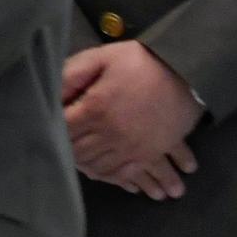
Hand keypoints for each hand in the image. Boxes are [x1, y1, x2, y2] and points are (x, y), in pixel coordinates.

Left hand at [61, 40, 199, 200]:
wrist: (187, 73)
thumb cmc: (140, 63)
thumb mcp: (102, 57)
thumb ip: (73, 74)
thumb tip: (51, 94)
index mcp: (95, 109)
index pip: (62, 130)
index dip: (53, 129)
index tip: (49, 128)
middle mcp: (110, 134)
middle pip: (78, 153)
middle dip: (67, 151)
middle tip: (60, 149)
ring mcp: (130, 148)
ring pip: (100, 168)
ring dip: (88, 168)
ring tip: (81, 167)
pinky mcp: (148, 154)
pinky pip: (126, 174)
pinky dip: (115, 179)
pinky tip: (107, 175)